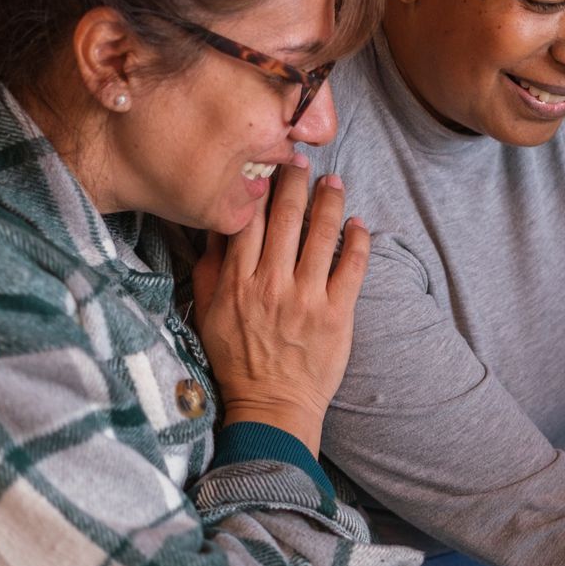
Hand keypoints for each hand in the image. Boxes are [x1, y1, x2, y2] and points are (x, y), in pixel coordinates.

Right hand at [192, 158, 369, 455]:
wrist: (271, 407)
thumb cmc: (236, 361)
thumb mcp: (206, 313)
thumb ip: (209, 269)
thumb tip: (217, 228)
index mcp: (236, 281)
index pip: (247, 219)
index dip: (257, 186)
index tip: (264, 162)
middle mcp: (271, 283)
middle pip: (285, 216)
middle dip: (294, 180)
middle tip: (301, 158)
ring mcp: (306, 298)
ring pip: (321, 234)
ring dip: (329, 201)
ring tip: (333, 182)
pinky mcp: (337, 314)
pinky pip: (352, 266)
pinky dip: (358, 240)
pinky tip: (359, 223)